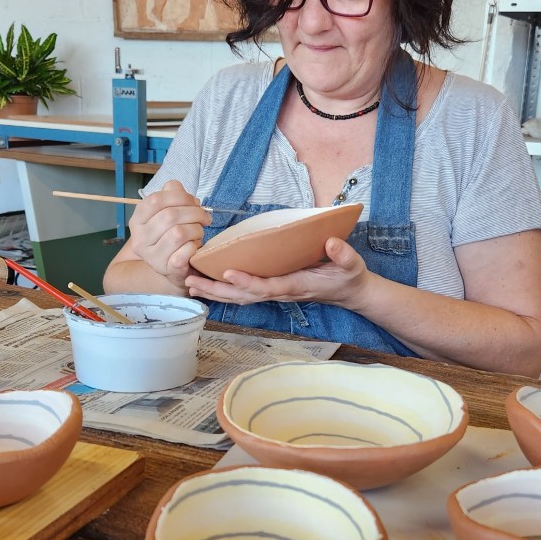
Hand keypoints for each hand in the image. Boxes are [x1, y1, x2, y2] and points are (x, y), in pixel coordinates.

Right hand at [122, 180, 209, 291]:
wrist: (170, 267)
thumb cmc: (170, 236)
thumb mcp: (167, 212)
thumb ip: (171, 195)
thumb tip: (177, 187)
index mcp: (137, 220)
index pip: (156, 199)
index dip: (180, 197)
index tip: (194, 202)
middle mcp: (140, 238)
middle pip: (170, 216)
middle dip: (194, 213)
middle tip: (204, 218)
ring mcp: (151, 255)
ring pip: (179, 233)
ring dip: (196, 230)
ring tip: (199, 232)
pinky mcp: (166, 268)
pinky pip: (185, 251)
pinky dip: (195, 246)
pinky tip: (195, 246)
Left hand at [186, 237, 371, 307]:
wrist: (348, 291)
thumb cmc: (348, 276)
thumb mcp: (351, 264)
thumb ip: (343, 255)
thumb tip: (332, 243)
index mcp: (295, 285)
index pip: (266, 287)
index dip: (247, 282)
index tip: (227, 273)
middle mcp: (280, 291)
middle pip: (243, 296)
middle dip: (217, 291)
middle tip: (191, 281)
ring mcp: (274, 291)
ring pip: (239, 296)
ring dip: (214, 291)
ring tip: (189, 283)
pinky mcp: (272, 287)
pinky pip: (244, 291)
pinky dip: (223, 288)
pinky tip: (207, 281)